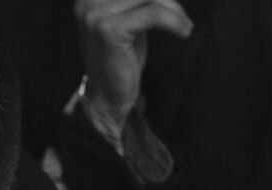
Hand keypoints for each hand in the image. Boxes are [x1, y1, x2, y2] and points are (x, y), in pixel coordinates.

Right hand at [75, 0, 192, 134]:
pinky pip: (153, 14)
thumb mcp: (127, 21)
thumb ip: (137, 1)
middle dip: (167, 0)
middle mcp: (88, 2)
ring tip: (183, 25)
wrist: (108, 99)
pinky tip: (184, 32)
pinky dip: (173, 20)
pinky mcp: (110, 30)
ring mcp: (96, 15)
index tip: (172, 6)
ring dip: (173, 10)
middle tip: (181, 18)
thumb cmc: (120, 61)